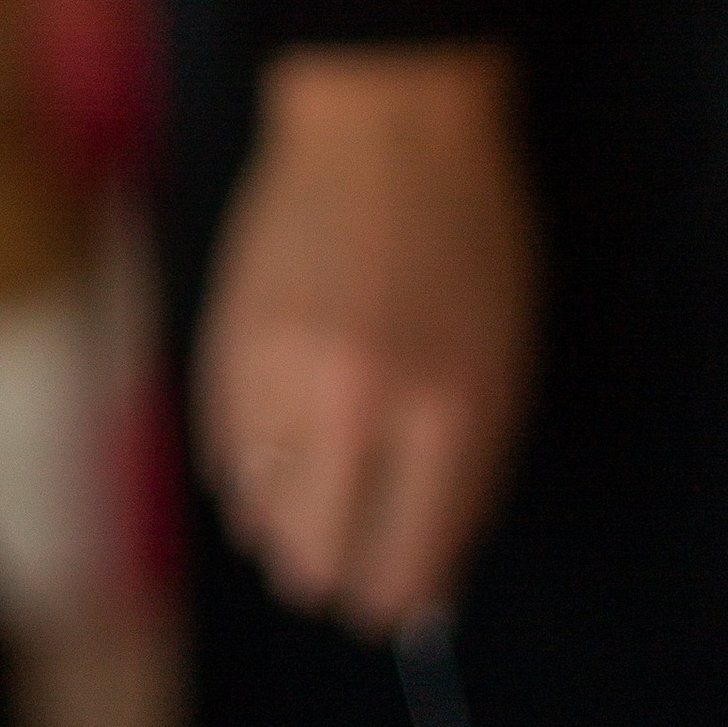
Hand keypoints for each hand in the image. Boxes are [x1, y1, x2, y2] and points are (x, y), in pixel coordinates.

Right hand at [193, 45, 537, 636]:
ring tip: (309, 495)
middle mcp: (355, 404)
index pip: (402, 567)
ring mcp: (279, 370)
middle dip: (333, 575)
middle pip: (316, 558)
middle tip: (344, 562)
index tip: (389, 603)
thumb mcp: (505, 366)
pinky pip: (222, 453)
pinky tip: (274, 449)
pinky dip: (247, 469)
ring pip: (257, 514)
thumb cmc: (469, 240)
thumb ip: (467, 479)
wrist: (385, 123)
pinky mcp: (225, 340)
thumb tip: (423, 584)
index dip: (395, 600)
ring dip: (284, 522)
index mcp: (447, 415)